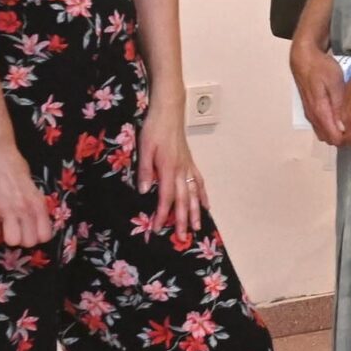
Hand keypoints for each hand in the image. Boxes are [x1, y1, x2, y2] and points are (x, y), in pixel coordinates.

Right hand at [0, 137, 54, 248]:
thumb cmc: (15, 165)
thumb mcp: (33, 185)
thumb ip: (34, 204)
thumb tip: (33, 221)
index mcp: (38, 203)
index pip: (45, 235)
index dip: (38, 236)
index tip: (31, 231)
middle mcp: (25, 209)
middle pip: (28, 242)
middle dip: (22, 238)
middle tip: (17, 229)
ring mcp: (6, 209)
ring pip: (11, 241)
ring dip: (7, 236)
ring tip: (5, 226)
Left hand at [136, 112, 207, 234]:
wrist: (168, 112)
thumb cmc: (154, 128)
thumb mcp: (144, 147)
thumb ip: (146, 170)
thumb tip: (145, 191)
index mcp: (168, 168)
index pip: (166, 197)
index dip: (162, 214)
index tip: (157, 228)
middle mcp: (181, 170)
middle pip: (183, 200)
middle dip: (182, 220)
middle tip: (181, 238)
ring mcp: (188, 167)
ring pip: (193, 194)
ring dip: (195, 212)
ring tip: (196, 228)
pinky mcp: (190, 163)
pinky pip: (199, 182)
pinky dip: (203, 195)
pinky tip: (206, 206)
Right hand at [289, 39, 348, 147]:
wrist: (304, 59)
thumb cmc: (320, 68)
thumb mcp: (334, 83)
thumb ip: (338, 106)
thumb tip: (344, 126)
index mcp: (320, 112)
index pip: (334, 138)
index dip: (348, 140)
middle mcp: (313, 117)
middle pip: (330, 139)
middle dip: (344, 139)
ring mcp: (310, 114)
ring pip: (324, 133)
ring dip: (337, 134)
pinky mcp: (310, 110)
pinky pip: (321, 126)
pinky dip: (331, 127)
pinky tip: (341, 119)